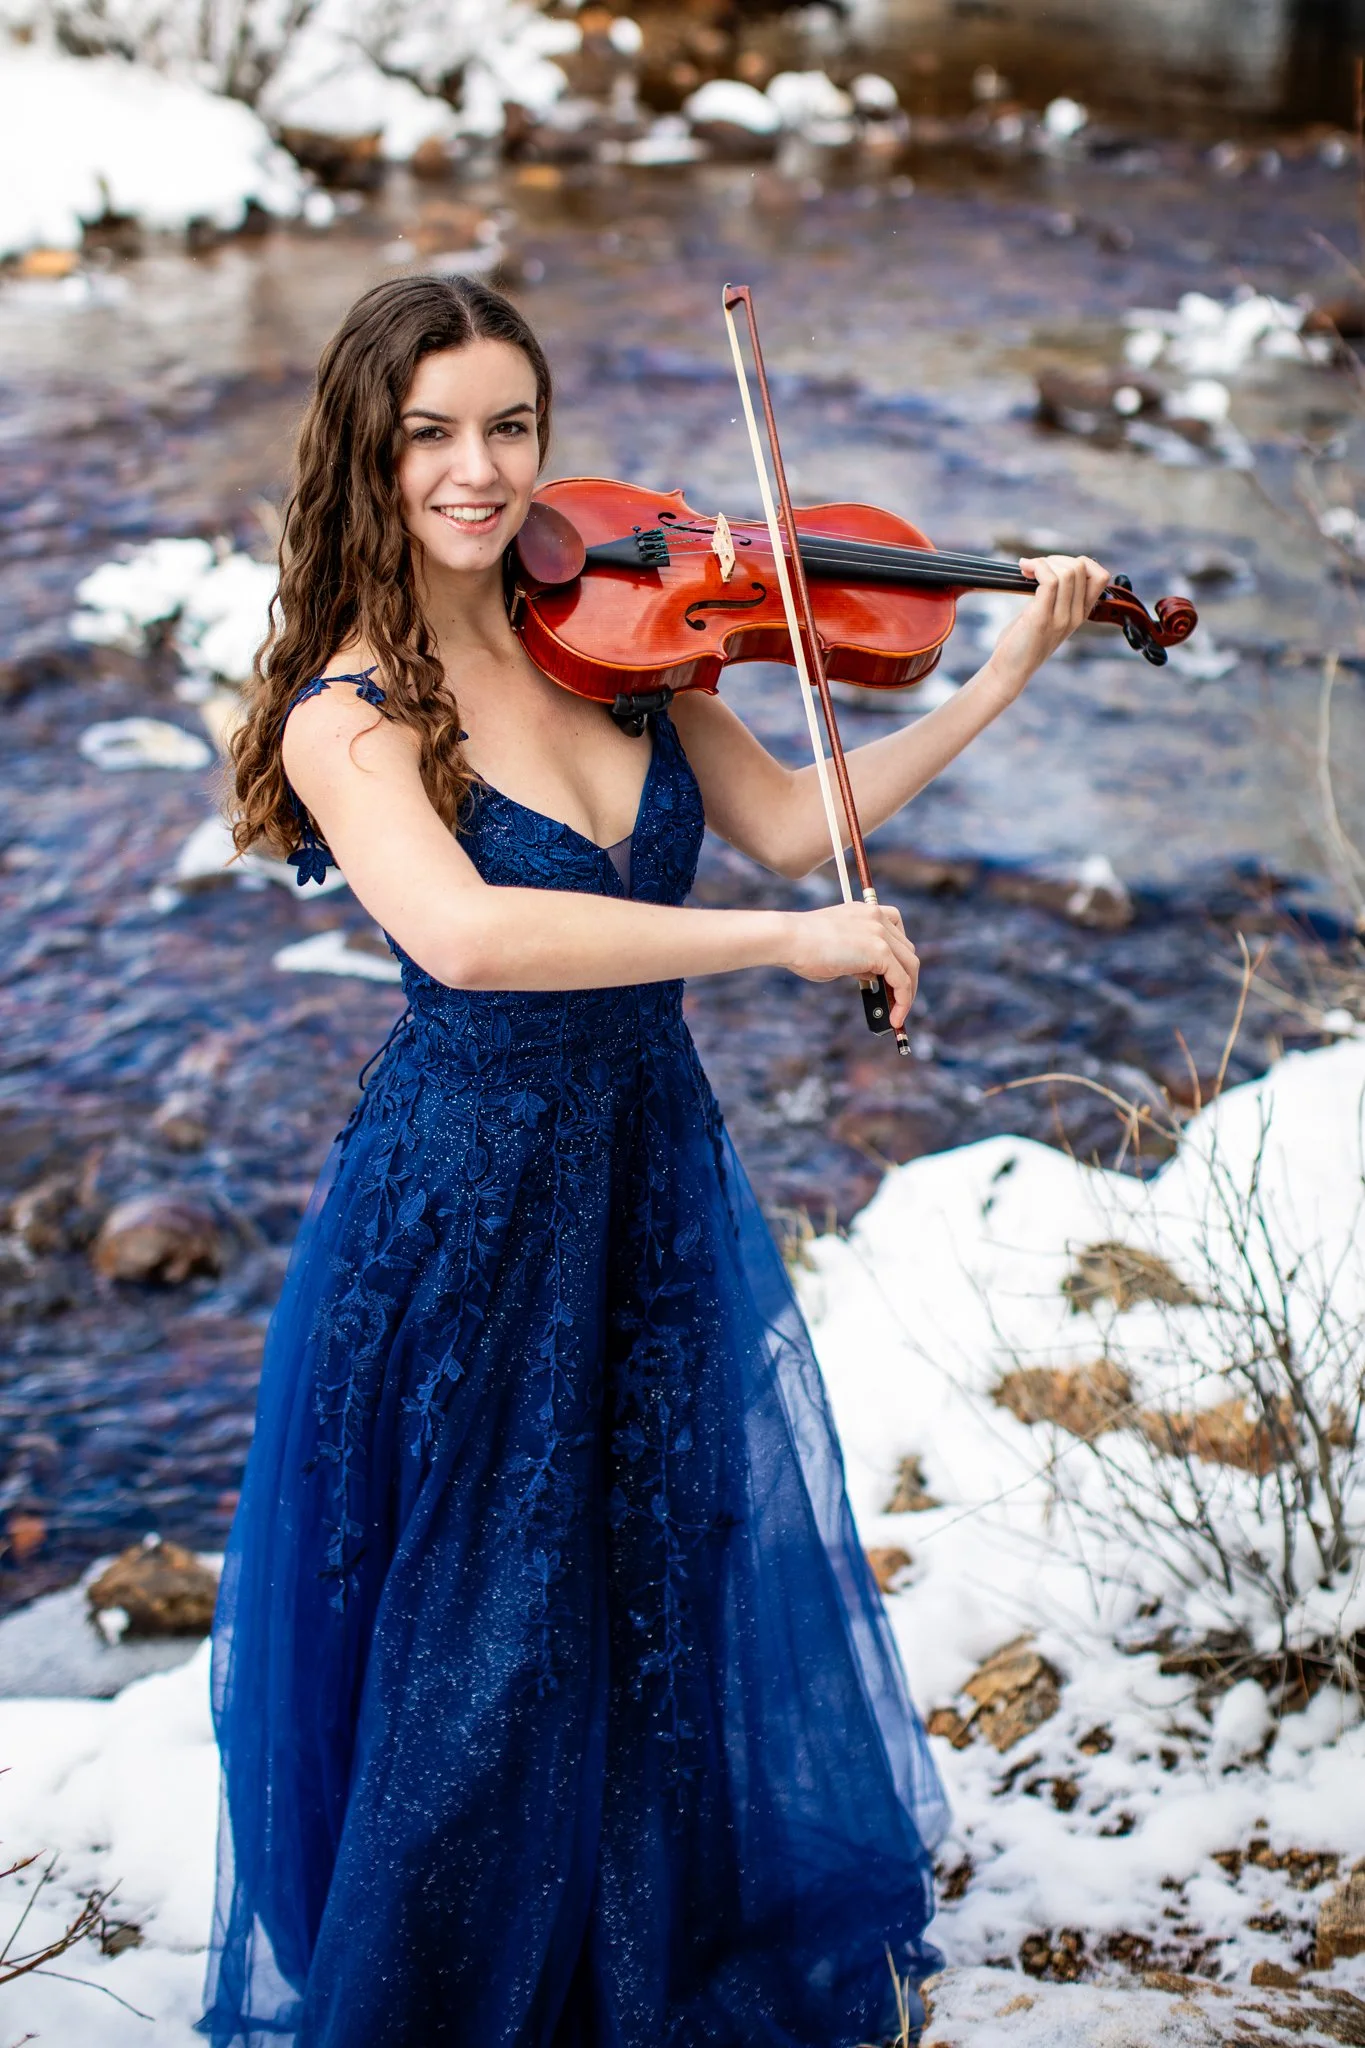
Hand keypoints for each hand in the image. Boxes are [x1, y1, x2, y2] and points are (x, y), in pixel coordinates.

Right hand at [782, 900, 919, 1028]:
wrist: (789, 939)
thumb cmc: (802, 947)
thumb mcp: (838, 951)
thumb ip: (858, 960)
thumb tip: (872, 977)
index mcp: (865, 911)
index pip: (896, 932)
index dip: (898, 956)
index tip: (893, 975)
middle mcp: (877, 916)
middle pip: (907, 950)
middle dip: (905, 976)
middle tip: (897, 999)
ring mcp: (881, 932)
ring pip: (910, 965)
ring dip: (907, 992)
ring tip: (898, 1014)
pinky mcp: (880, 950)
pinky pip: (902, 980)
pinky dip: (903, 1000)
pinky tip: (895, 1017)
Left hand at [989, 553, 1110, 697]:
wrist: (1010, 671)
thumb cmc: (1022, 643)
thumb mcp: (1045, 616)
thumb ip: (1054, 596)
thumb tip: (1049, 566)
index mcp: (1080, 613)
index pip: (1101, 576)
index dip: (1080, 562)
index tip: (1055, 567)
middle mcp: (1076, 616)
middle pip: (1082, 567)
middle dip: (1056, 559)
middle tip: (1034, 568)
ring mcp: (1061, 618)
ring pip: (1068, 572)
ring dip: (1044, 562)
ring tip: (1027, 569)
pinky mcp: (1042, 619)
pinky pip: (1050, 580)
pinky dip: (1037, 567)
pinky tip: (1024, 570)